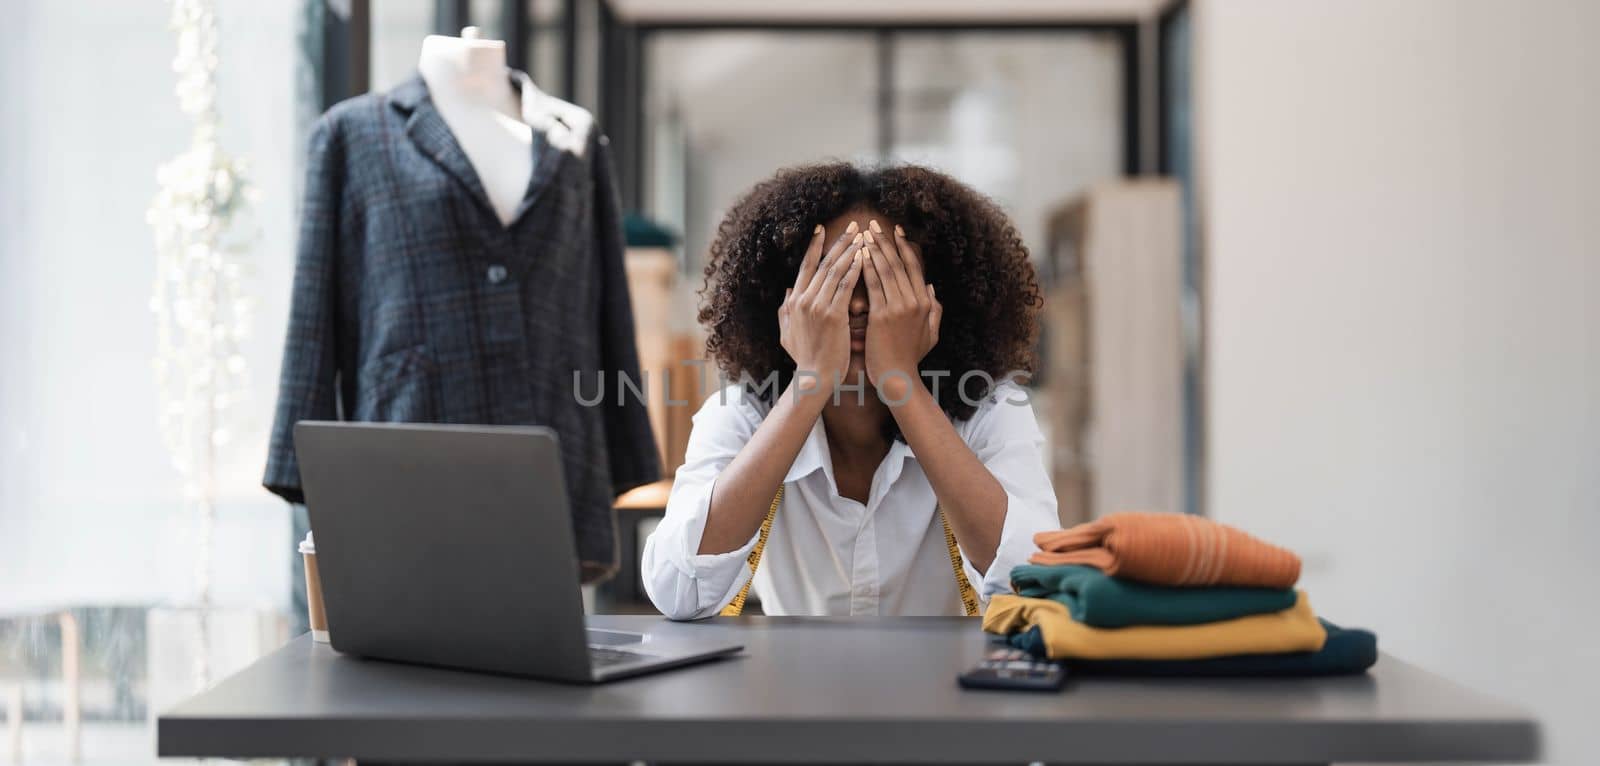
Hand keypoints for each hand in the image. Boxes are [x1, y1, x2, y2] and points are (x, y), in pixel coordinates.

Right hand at [780, 222, 864, 396]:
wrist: (814, 377)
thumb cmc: (804, 357)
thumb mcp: (787, 332)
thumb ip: (785, 310)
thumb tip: (788, 290)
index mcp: (794, 301)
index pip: (806, 266)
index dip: (814, 246)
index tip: (822, 228)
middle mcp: (804, 300)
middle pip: (823, 264)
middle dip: (839, 242)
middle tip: (852, 226)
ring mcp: (818, 307)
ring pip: (835, 271)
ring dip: (850, 252)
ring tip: (862, 237)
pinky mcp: (834, 316)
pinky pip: (846, 287)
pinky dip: (855, 270)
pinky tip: (864, 258)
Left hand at [861, 220, 940, 400]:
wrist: (898, 377)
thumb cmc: (910, 357)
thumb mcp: (931, 334)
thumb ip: (935, 310)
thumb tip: (932, 288)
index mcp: (926, 303)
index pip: (914, 268)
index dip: (904, 247)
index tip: (896, 231)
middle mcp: (915, 301)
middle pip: (899, 264)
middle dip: (886, 242)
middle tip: (874, 225)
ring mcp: (899, 308)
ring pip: (886, 271)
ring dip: (874, 249)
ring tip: (864, 234)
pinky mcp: (882, 316)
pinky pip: (873, 286)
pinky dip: (866, 268)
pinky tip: (858, 255)